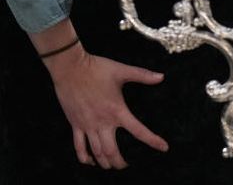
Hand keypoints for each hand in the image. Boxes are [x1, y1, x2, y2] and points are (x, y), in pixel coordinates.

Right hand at [45, 46, 168, 168]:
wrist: (69, 67)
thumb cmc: (95, 68)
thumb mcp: (120, 70)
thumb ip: (142, 75)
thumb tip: (162, 76)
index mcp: (117, 110)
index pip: (139, 131)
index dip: (153, 141)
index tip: (164, 148)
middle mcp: (102, 121)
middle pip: (113, 152)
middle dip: (121, 163)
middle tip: (126, 165)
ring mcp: (87, 124)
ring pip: (97, 152)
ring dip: (105, 163)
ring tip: (110, 165)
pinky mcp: (75, 123)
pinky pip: (79, 146)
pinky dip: (85, 157)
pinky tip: (90, 161)